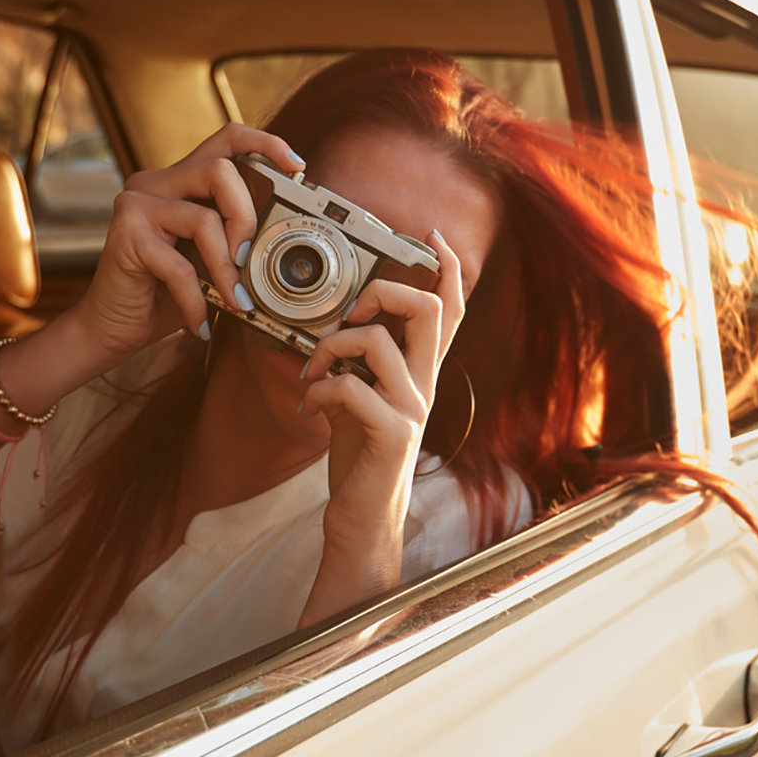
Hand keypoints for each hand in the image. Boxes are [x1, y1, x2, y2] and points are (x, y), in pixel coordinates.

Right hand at [70, 124, 303, 363]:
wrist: (114, 328)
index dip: (263, 143)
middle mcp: (156, 182)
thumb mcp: (211, 262)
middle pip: (220, 172)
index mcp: (181, 180)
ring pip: (205, 219)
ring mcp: (137, 204)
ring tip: (234, 302)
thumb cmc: (166, 294)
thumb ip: (236, 241)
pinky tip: (200, 323)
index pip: (225, 139)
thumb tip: (283, 241)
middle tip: (250, 261)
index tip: (296, 165)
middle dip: (247, 219)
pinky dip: (197, 301)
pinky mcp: (125, 234)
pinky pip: (180, 266)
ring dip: (226, 270)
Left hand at [295, 229, 467, 621]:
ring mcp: (412, 409)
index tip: (432, 237)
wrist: (361, 519)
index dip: (447, 268)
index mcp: (420, 373)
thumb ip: (356, 364)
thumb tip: (333, 330)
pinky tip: (307, 403)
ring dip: (331, 346)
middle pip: (429, 310)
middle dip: (386, 291)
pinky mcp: (391, 434)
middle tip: (355, 309)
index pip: (449, 310)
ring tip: (313, 369)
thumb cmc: (358, 457)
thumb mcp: (358, 399)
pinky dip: (318, 390)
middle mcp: (425, 386)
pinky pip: (350, 389)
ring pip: (379, 343)